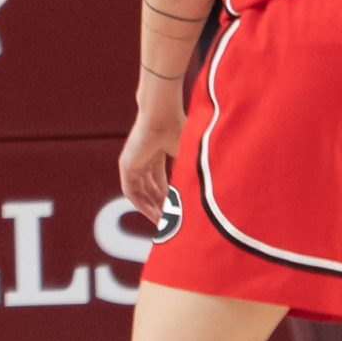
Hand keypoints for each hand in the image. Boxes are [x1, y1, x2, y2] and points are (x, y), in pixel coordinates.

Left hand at [116, 88, 183, 219]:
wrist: (161, 116)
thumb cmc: (178, 128)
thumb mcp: (188, 154)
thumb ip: (192, 171)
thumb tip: (214, 188)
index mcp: (158, 151)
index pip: (161, 179)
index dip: (169, 195)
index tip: (179, 209)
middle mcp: (144, 158)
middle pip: (152, 188)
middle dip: (162, 206)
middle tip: (173, 222)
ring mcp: (134, 162)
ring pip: (142, 192)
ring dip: (153, 209)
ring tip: (165, 224)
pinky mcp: (126, 166)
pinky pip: (132, 192)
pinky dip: (142, 205)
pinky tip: (153, 216)